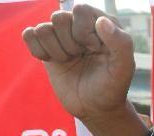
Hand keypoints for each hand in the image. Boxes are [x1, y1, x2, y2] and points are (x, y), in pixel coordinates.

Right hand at [21, 5, 134, 123]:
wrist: (94, 108)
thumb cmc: (112, 87)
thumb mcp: (124, 68)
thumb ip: (121, 43)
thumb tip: (101, 21)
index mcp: (101, 22)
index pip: (80, 10)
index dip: (83, 32)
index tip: (94, 50)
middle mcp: (79, 24)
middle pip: (59, 17)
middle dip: (69, 44)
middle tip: (80, 57)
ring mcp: (61, 35)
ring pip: (43, 28)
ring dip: (56, 51)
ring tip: (70, 61)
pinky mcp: (46, 45)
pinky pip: (29, 35)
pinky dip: (39, 51)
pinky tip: (54, 61)